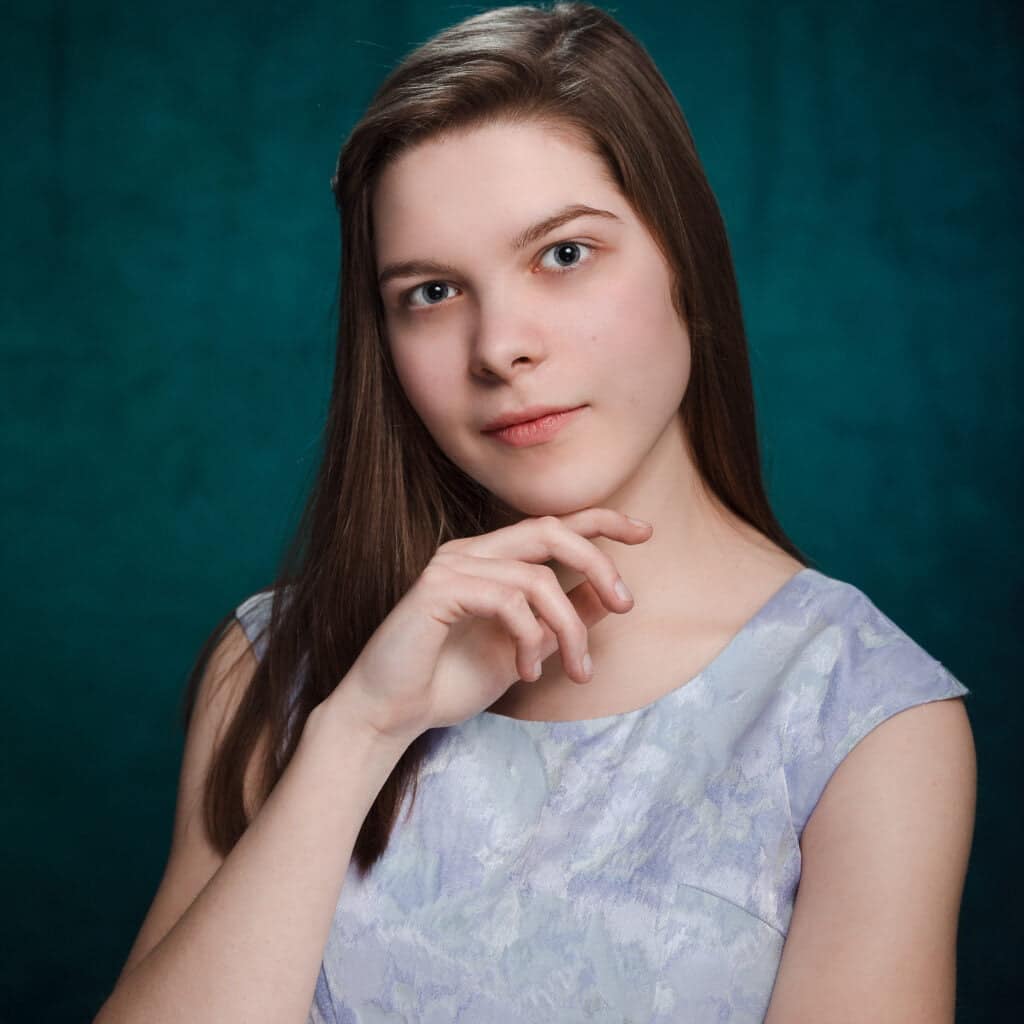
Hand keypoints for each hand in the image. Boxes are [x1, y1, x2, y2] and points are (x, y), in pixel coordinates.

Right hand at [334, 508, 653, 743]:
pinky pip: (507, 599)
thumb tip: (608, 599)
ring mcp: (451, 566)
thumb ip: (560, 621)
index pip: (552, 525)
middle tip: (626, 604)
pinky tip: (524, 673)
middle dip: (599, 564)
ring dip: (569, 627)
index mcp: (491, 560)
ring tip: (575, 671)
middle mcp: (471, 552)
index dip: (602, 521)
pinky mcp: (436, 588)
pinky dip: (529, 637)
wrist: (389, 714)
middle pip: (551, 530)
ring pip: (537, 576)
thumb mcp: (524, 651)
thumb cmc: (449, 682)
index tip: (644, 532)